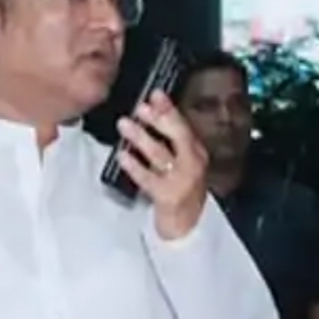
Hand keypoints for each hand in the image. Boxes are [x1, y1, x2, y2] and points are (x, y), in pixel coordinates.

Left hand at [116, 91, 208, 239]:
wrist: (189, 224)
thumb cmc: (181, 189)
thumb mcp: (182, 162)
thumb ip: (172, 141)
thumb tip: (153, 114)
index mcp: (196, 152)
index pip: (183, 125)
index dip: (169, 109)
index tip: (156, 94)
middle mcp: (192, 163)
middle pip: (178, 137)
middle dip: (160, 119)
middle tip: (141, 107)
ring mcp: (181, 180)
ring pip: (161, 155)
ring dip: (142, 138)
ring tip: (125, 125)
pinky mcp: (168, 196)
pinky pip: (149, 179)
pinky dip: (135, 167)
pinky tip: (122, 156)